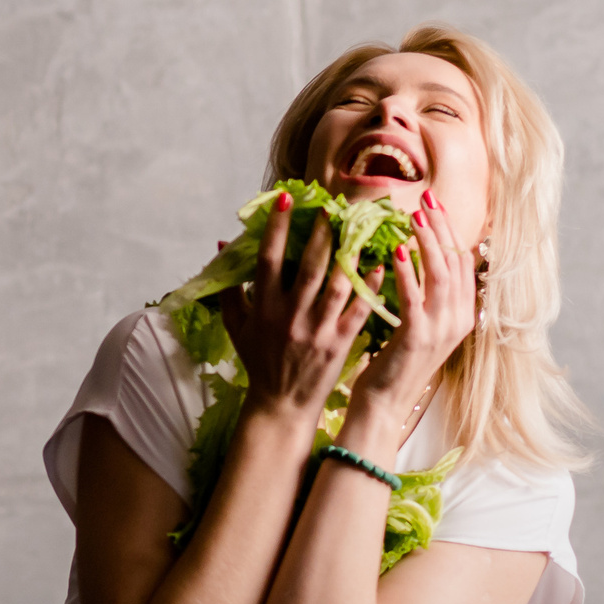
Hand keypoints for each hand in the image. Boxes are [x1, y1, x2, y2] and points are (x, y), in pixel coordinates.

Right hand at [216, 192, 380, 417]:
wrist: (282, 404)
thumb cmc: (258, 360)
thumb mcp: (237, 325)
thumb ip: (230, 286)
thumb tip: (222, 245)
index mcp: (264, 308)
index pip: (269, 260)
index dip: (276, 227)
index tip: (285, 199)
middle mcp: (290, 317)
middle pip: (308, 267)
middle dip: (320, 234)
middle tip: (331, 206)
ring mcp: (317, 330)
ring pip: (336, 285)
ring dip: (348, 255)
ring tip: (358, 229)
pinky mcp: (340, 344)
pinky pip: (358, 310)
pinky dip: (369, 287)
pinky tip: (380, 264)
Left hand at [353, 187, 478, 404]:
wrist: (383, 406)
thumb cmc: (393, 364)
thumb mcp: (418, 325)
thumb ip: (424, 295)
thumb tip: (417, 256)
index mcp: (461, 315)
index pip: (461, 262)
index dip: (450, 230)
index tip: (434, 203)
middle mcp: (458, 320)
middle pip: (455, 261)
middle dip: (442, 225)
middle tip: (427, 196)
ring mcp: (441, 330)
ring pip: (440, 273)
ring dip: (427, 240)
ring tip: (414, 215)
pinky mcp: (418, 338)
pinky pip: (415, 297)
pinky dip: (406, 271)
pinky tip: (395, 250)